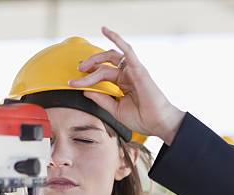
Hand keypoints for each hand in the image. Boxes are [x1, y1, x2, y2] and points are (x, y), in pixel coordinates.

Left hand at [68, 26, 184, 144]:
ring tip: (83, 66)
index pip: (102, 74)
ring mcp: (133, 71)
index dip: (88, 76)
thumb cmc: (142, 118)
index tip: (75, 82)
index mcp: (124, 83)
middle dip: (89, 65)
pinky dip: (117, 39)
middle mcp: (128, 74)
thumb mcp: (115, 110)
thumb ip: (101, 99)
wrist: (158, 124)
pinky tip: (106, 31)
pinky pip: (127, 50)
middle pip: (105, 63)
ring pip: (111, 58)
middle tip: (78, 72)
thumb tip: (85, 91)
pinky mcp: (138, 70)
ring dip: (96, 58)